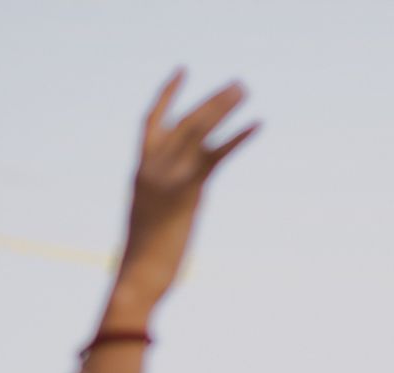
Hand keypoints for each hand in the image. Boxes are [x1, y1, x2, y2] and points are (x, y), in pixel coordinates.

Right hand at [111, 70, 257, 316]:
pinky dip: (238, 138)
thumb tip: (179, 210)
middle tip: (239, 86)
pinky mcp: (187, 192)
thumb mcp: (151, 228)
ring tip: (245, 90)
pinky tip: (257, 124)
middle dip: (212, 101)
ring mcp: (167, 178)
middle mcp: (152, 168)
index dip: (167, 95)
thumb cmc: (142, 265)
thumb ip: (165, 208)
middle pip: (184, 121)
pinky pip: (216, 157)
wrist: (137, 280)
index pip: (151, 122)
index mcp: (141, 173)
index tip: (183, 71)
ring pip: (198, 130)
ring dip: (224, 107)